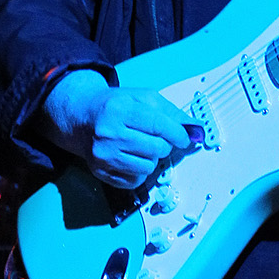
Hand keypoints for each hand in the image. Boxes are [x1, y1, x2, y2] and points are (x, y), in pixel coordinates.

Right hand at [39, 70, 196, 188]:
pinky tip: (131, 156)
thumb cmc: (115, 106)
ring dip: (152, 158)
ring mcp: (103, 155)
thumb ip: (172, 112)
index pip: (159, 125)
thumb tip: (196, 129)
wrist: (82, 118)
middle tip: (157, 137)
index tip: (185, 137)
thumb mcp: (143, 98)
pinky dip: (139, 170)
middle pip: (156, 149)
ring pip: (148, 167)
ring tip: (141, 146)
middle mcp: (108, 133)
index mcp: (120, 110)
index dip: (178, 134)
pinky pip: (135, 180)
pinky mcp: (101, 172)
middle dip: (164, 144)